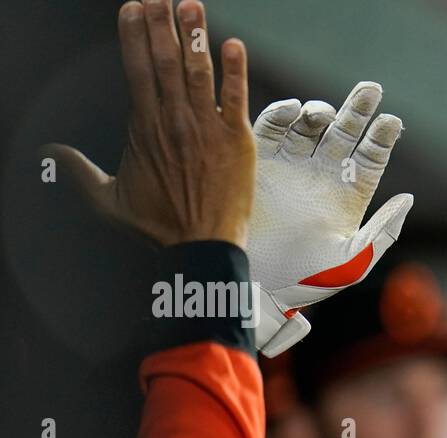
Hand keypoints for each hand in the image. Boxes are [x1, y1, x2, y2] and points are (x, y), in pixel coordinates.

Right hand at [44, 0, 255, 248]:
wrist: (200, 246)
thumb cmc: (157, 227)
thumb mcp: (108, 200)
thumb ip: (79, 170)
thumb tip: (50, 153)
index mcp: (144, 128)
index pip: (136, 70)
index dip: (134, 35)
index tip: (133, 8)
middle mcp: (174, 121)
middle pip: (165, 61)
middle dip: (161, 25)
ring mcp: (207, 129)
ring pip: (198, 72)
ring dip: (195, 36)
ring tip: (192, 6)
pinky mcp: (237, 140)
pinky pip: (235, 98)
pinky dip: (235, 71)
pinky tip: (233, 45)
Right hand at [244, 82, 413, 355]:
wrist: (260, 285)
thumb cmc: (310, 280)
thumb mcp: (354, 260)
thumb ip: (383, 230)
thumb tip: (409, 199)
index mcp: (349, 194)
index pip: (371, 155)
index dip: (383, 136)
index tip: (392, 122)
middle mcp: (322, 175)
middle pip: (345, 131)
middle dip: (359, 108)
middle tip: (371, 89)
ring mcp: (291, 166)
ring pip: (310, 124)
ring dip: (320, 111)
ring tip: (325, 115)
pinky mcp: (258, 163)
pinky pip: (271, 128)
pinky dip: (281, 113)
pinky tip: (293, 111)